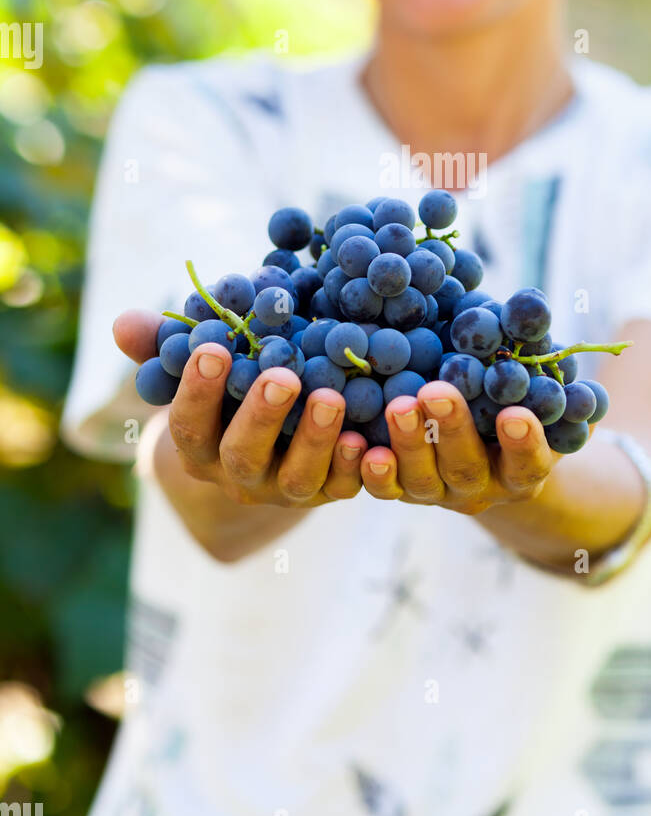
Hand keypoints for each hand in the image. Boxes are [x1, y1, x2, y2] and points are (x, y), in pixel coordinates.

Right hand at [113, 310, 366, 506]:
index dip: (198, 392)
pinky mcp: (330, 492)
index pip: (190, 424)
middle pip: (243, 454)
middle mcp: (239, 474)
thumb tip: (121, 323)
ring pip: (297, 478)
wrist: (273, 444)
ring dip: (314, 440)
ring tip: (331, 397)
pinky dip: (353, 467)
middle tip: (283, 376)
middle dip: (261, 416)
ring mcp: (285, 487)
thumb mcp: (197, 368)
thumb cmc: (228, 388)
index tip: (214, 349)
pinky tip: (364, 438)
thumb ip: (162, 347)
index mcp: (200, 445)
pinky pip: (343, 489)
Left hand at [357, 379, 593, 513]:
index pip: (528, 461)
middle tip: (435, 392)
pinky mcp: (399, 489)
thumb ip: (535, 356)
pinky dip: (368, 469)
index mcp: (523, 467)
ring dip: (407, 443)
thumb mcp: (532, 380)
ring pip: (420, 478)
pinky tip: (355, 442)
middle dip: (451, 430)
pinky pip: (381, 487)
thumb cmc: (511, 396)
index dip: (523, 443)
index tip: (514, 414)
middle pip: (466, 468)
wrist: (476, 443)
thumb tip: (531, 308)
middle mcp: (481, 485)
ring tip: (397, 406)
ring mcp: (437, 490)